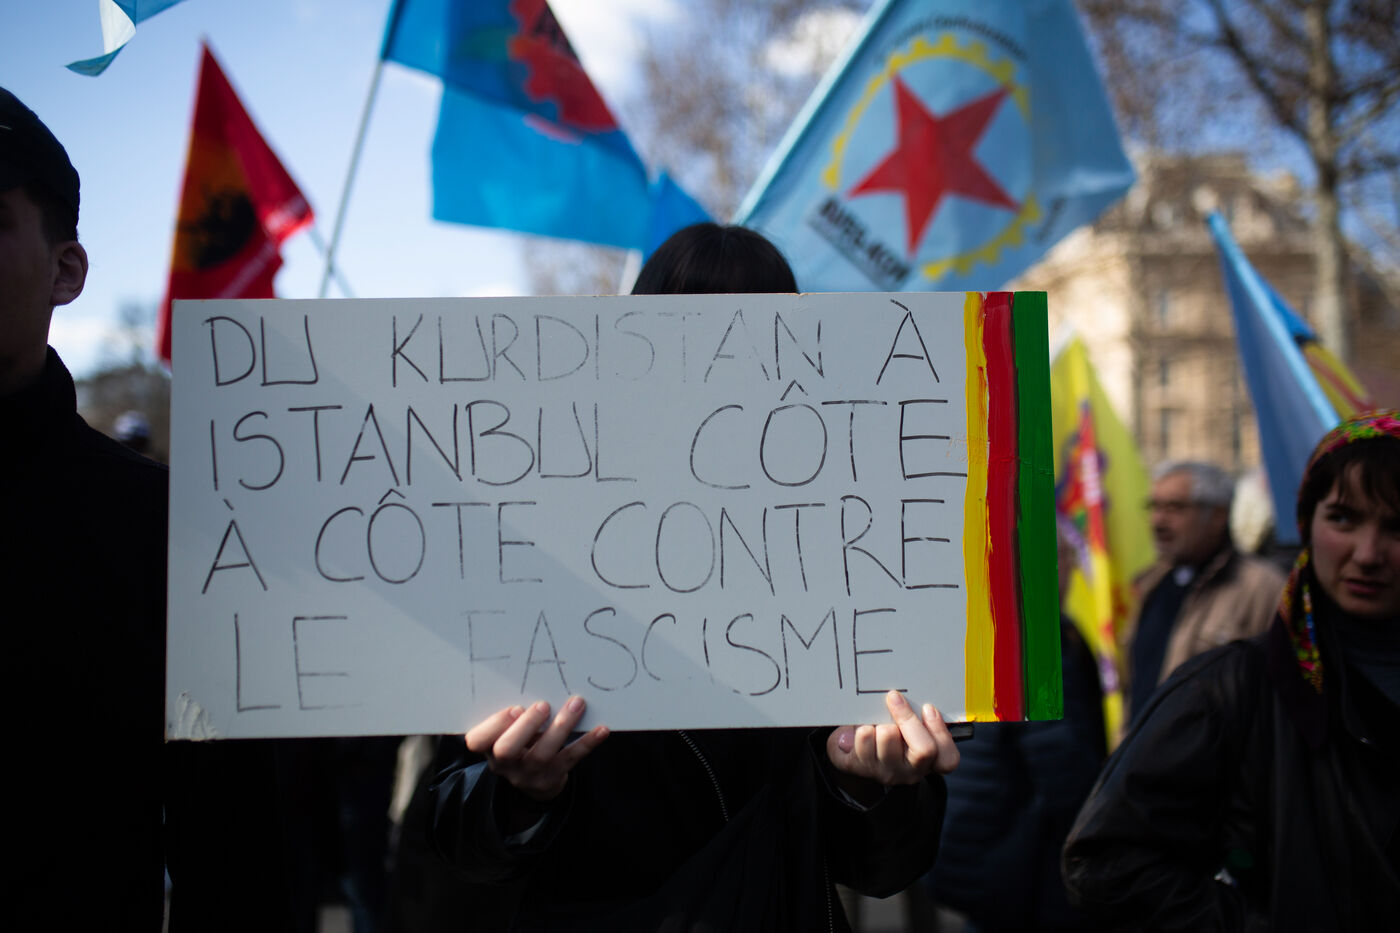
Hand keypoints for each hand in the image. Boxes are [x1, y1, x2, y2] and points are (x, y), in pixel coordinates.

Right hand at [465, 696, 608, 801]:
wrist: (535, 780)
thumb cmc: (519, 740)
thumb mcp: (507, 730)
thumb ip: (513, 713)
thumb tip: (535, 676)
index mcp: (488, 747)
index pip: (477, 740)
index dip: (494, 725)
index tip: (515, 707)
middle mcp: (504, 764)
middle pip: (507, 750)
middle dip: (526, 726)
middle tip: (543, 705)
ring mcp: (528, 774)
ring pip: (543, 754)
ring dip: (561, 727)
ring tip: (577, 704)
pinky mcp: (552, 778)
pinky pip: (571, 759)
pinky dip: (587, 743)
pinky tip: (601, 729)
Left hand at [826, 690, 959, 791]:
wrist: (854, 748)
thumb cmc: (890, 729)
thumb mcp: (911, 725)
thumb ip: (920, 713)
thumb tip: (915, 694)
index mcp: (929, 762)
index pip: (947, 759)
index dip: (940, 732)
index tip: (928, 707)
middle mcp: (909, 772)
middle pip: (923, 750)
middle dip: (908, 719)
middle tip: (894, 698)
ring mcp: (885, 772)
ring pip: (888, 738)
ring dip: (880, 721)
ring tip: (874, 717)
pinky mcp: (860, 766)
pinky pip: (863, 738)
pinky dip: (860, 724)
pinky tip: (860, 724)